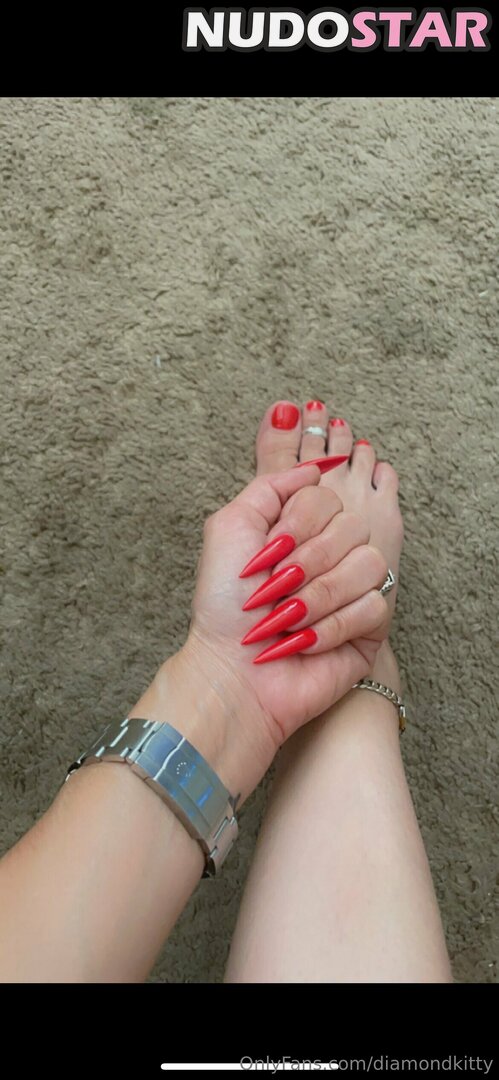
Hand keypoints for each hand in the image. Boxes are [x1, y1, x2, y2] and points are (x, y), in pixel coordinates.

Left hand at [131, 464, 388, 801]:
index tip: (266, 553)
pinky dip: (332, 627)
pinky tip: (305, 644)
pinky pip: (374, 606)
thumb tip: (314, 467)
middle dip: (305, 563)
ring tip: (287, 620)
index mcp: (303, 529)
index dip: (298, 524)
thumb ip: (269, 486)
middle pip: (352, 527)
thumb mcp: (229, 528)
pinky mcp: (371, 628)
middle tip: (273, 592)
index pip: (328, 497)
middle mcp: (333, 554)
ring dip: (318, 597)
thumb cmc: (224, 606)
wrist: (231, 672)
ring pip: (369, 565)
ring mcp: (356, 590)